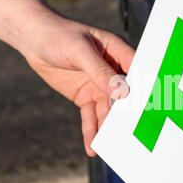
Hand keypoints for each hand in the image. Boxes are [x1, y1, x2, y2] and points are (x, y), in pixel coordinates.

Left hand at [23, 17, 133, 156]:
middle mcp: (113, 71)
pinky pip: (91, 117)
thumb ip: (100, 71)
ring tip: (109, 146)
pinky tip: (92, 147)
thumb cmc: (59, 35)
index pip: (136, 72)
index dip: (144, 89)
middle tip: (130, 134)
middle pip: (124, 96)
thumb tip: (122, 92)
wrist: (34, 40)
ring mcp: (99, 86)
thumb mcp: (80, 51)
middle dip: (126, 114)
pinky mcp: (86, 98)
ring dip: (107, 128)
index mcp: (118, 52)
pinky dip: (91, 131)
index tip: (149, 109)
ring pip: (108, 111)